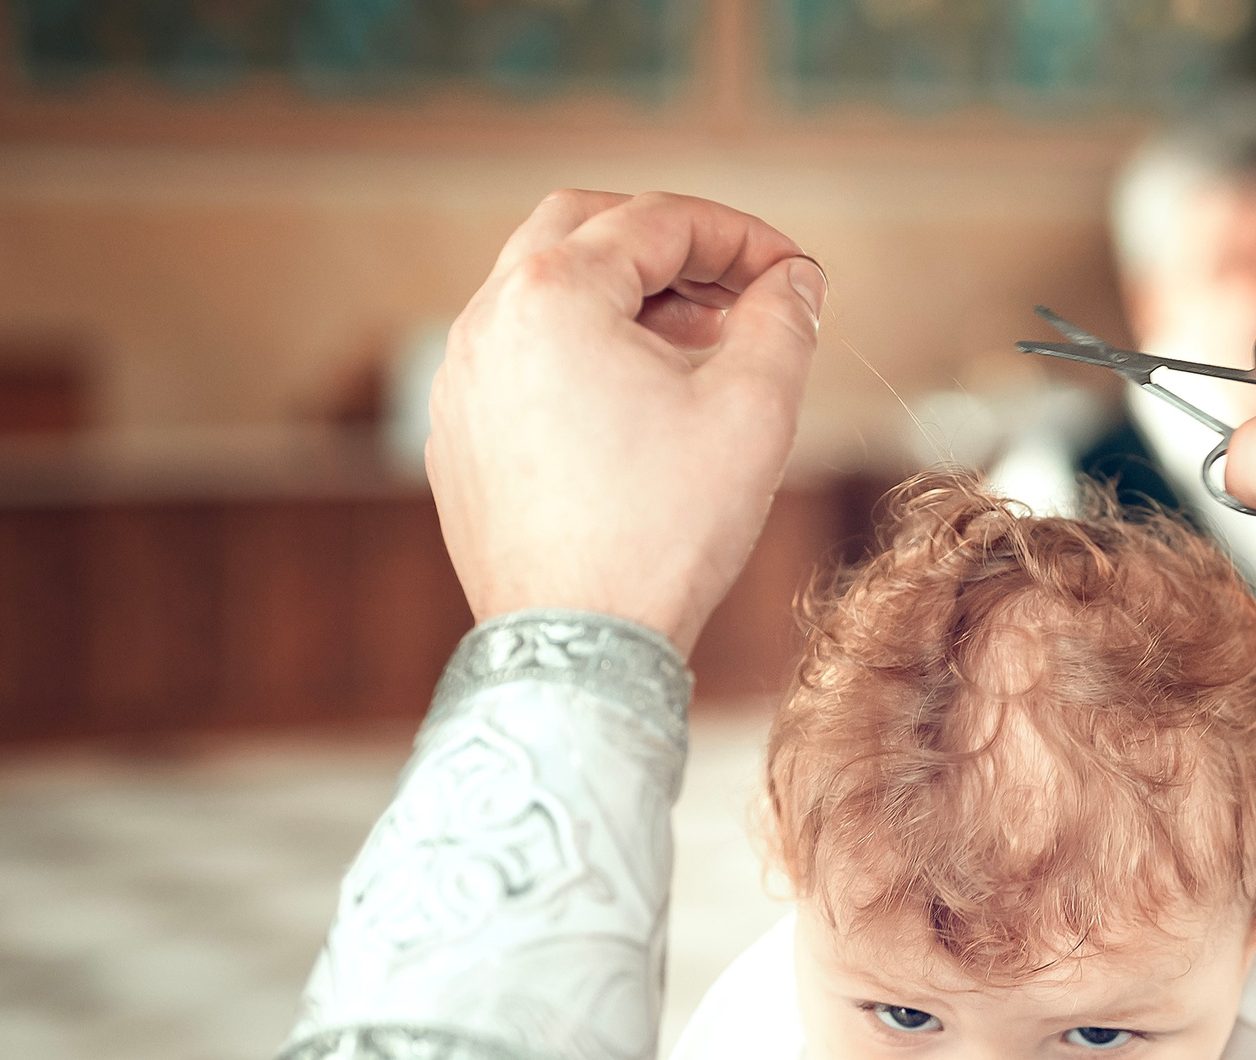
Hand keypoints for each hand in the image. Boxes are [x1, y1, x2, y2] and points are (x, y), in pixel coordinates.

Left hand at [426, 190, 825, 654]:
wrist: (580, 644)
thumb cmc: (664, 530)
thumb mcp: (754, 409)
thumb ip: (784, 321)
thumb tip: (796, 282)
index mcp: (553, 292)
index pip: (659, 220)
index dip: (743, 238)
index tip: (797, 276)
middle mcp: (489, 320)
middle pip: (583, 228)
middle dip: (670, 245)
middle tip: (738, 288)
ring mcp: (462, 380)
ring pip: (544, 293)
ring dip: (624, 297)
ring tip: (698, 345)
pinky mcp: (458, 437)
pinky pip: (521, 358)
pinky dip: (581, 351)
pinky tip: (638, 402)